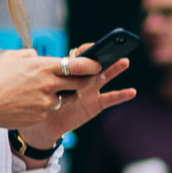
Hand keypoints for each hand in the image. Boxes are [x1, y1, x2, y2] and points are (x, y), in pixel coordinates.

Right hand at [0, 46, 134, 147]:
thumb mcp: (11, 58)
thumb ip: (31, 55)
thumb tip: (41, 56)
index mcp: (43, 66)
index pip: (77, 64)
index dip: (91, 64)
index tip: (98, 63)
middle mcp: (49, 83)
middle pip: (79, 83)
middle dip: (85, 81)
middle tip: (86, 79)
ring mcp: (47, 101)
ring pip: (63, 98)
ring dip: (59, 95)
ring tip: (37, 92)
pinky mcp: (42, 115)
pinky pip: (49, 110)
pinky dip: (43, 107)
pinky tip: (27, 104)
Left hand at [19, 44, 135, 150]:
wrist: (42, 124)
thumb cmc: (39, 102)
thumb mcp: (39, 85)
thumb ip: (43, 74)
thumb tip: (39, 58)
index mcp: (69, 71)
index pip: (78, 57)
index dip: (85, 52)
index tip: (91, 48)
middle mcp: (82, 79)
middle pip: (95, 65)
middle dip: (105, 56)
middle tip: (115, 48)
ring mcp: (91, 91)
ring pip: (105, 78)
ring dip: (115, 70)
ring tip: (125, 62)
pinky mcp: (96, 104)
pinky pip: (110, 99)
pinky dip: (121, 96)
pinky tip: (132, 92)